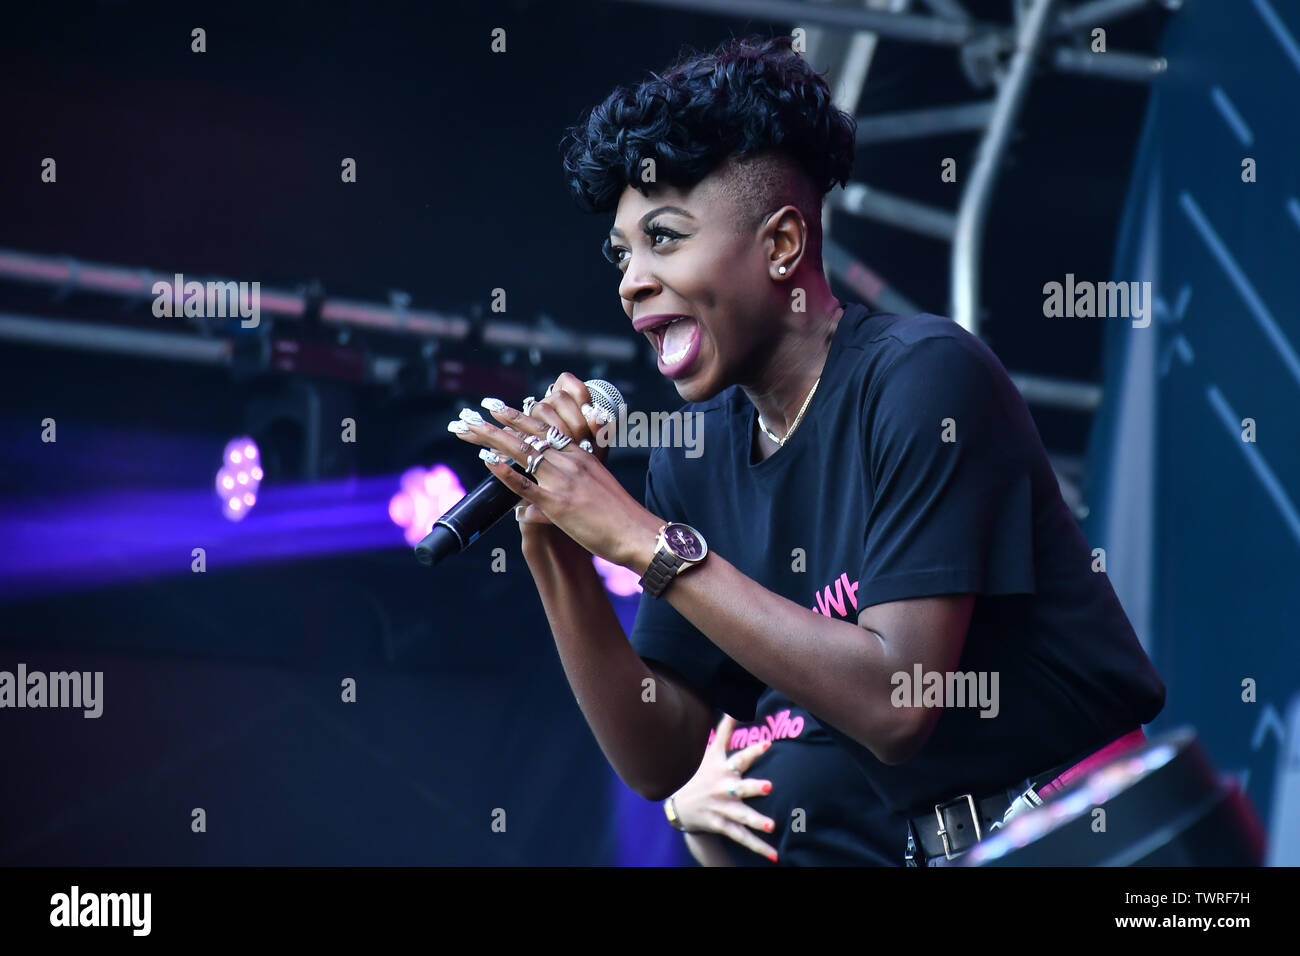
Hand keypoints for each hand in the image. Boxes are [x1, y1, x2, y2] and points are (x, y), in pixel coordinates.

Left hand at [449, 373, 660, 563]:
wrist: (637, 533)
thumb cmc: (621, 517)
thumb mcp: (598, 490)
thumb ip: (575, 485)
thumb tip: (557, 488)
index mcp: (581, 456)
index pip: (545, 429)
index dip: (519, 416)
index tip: (498, 407)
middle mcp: (571, 462)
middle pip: (528, 434)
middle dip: (498, 421)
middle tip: (474, 409)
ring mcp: (563, 481)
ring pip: (522, 452)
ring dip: (492, 437)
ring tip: (469, 425)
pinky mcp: (558, 504)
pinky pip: (525, 484)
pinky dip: (504, 471)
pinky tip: (487, 460)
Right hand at [671, 715, 777, 861]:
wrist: (679, 805)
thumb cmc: (700, 773)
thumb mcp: (711, 752)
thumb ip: (724, 730)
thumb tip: (734, 708)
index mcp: (723, 770)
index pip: (739, 758)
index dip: (752, 751)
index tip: (767, 745)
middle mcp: (723, 789)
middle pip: (740, 788)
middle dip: (753, 787)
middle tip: (769, 787)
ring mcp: (722, 809)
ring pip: (740, 816)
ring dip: (756, 821)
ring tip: (772, 826)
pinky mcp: (721, 826)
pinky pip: (741, 837)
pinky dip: (757, 846)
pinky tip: (774, 855)